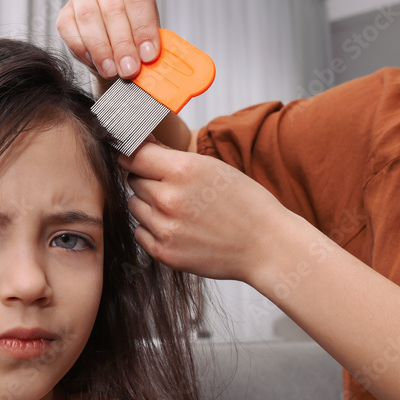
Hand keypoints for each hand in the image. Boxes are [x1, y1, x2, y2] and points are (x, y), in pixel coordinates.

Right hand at [56, 0, 160, 82]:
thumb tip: (147, 57)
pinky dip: (83, 49)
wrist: (114, 45)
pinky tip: (95, 63)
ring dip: (101, 49)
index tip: (147, 54)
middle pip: (113, 9)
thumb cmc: (135, 35)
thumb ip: (149, 43)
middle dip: (123, 44)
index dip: (143, 27)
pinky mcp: (65, 12)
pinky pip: (69, 30)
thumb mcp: (149, 35)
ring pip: (88, 17)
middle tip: (129, 69)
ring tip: (112, 70)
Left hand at [118, 140, 295, 281]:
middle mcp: (169, 199)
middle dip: (148, 180)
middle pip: (133, 181)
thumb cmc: (245, 204)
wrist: (266, 246)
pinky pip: (140, 232)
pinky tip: (178, 227)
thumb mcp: (213, 167)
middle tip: (174, 187)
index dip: (134, 155)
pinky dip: (152, 228)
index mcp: (183, 170)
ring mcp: (165, 229)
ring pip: (134, 206)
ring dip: (149, 204)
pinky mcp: (164, 252)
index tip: (135, 157)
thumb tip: (140, 146)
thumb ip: (173, 158)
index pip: (133, 155)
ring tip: (180, 209)